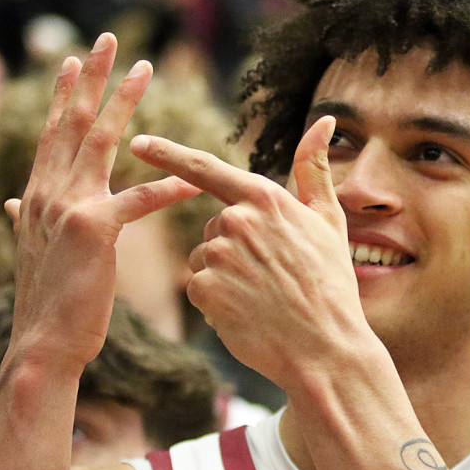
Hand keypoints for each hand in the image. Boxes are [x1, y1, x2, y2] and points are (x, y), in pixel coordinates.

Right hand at [4, 33, 199, 378]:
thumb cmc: (48, 301)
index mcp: (36, 195)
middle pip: (74, 122)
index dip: (65, 94)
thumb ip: (22, 220)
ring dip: (124, 101)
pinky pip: (138, 199)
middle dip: (92, 77)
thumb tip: (9, 204)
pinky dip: (166, 184)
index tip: (75, 59)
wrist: (43, 343)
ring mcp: (68, 207)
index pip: (53, 133)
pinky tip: (191, 175)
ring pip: (101, 142)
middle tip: (109, 38)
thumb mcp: (30, 251)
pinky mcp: (95, 230)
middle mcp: (47, 193)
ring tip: (143, 69)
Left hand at [132, 115, 379, 391]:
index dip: (167, 154)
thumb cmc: (332, 285)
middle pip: (214, 227)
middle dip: (234, 249)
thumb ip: (315, 169)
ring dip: (226, 278)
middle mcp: (237, 220)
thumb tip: (324, 121)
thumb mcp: (329, 221)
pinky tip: (248, 315)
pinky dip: (217, 303)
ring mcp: (219, 255)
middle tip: (274, 278)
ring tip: (264, 299)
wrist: (326, 349)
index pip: (206, 168)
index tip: (138, 142)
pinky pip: (198, 288)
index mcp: (265, 197)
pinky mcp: (204, 289)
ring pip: (205, 259)